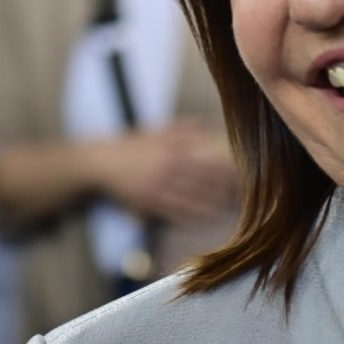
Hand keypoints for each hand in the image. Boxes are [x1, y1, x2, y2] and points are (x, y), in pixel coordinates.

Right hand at [94, 122, 237, 224]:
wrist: (100, 163)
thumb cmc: (132, 146)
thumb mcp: (155, 132)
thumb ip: (181, 128)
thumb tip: (206, 124)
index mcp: (172, 147)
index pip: (206, 158)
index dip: (226, 168)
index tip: (243, 173)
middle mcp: (167, 166)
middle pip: (203, 179)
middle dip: (224, 188)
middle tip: (244, 196)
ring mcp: (158, 185)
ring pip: (191, 198)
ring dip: (212, 205)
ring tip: (229, 210)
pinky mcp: (148, 202)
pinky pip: (175, 212)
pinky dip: (192, 216)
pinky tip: (206, 219)